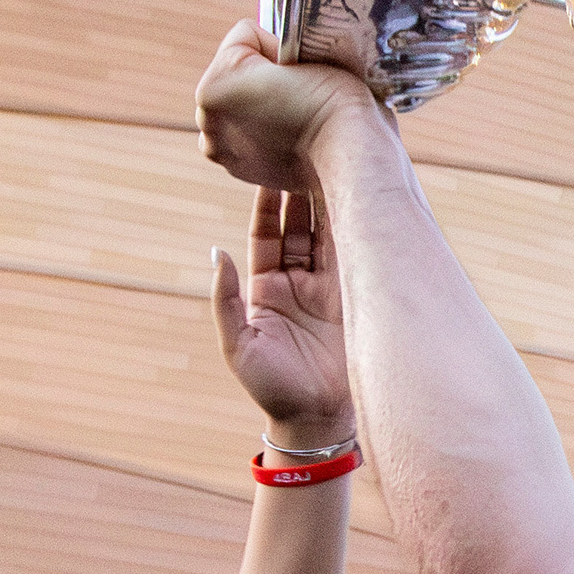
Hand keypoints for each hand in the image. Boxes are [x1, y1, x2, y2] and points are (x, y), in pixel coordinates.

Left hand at [195, 17, 389, 195]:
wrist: (349, 153)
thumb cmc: (333, 100)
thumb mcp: (299, 51)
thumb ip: (270, 51)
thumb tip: (269, 61)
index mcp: (214, 84)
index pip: (246, 38)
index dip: (280, 47)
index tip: (299, 69)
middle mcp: (206, 119)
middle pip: (235, 72)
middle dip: (261, 77)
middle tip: (296, 94)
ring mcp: (219, 147)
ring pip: (237, 101)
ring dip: (257, 104)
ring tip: (290, 115)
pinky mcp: (235, 167)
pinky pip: (242, 130)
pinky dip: (259, 131)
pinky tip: (284, 135)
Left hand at [217, 186, 351, 439]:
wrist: (317, 420)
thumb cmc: (271, 388)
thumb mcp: (238, 345)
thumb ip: (225, 299)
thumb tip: (216, 252)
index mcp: (265, 288)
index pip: (266, 233)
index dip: (266, 202)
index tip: (267, 168)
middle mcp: (297, 282)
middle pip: (299, 224)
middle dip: (301, 190)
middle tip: (305, 152)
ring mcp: (329, 287)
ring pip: (329, 233)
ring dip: (331, 200)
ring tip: (333, 164)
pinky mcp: (356, 296)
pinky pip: (355, 253)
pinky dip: (356, 225)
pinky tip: (358, 197)